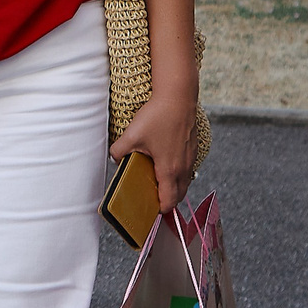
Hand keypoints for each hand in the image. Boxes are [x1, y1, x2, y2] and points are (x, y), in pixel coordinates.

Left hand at [109, 90, 199, 213]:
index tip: (149, 211)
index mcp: (169, 170)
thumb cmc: (159, 115)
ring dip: (173, 187)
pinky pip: (187, 169)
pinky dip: (178, 174)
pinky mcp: (192, 148)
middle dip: (167, 201)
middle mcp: (183, 167)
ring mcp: (190, 158)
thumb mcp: (131, 135)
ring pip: (184, 182)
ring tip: (157, 182)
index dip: (160, 210)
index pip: (169, 201)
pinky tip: (165, 164)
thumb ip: (118, 151)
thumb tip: (115, 159)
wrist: (178, 96)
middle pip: (179, 195)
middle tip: (152, 199)